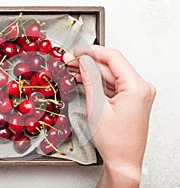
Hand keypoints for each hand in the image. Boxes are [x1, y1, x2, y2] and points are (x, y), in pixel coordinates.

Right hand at [63, 45, 155, 186]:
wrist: (123, 161)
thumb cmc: (114, 141)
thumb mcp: (97, 107)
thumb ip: (90, 80)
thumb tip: (83, 62)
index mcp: (137, 87)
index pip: (113, 57)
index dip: (92, 51)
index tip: (77, 51)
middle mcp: (141, 88)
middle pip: (111, 67)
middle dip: (89, 63)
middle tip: (70, 61)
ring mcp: (137, 94)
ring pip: (111, 75)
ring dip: (92, 73)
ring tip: (73, 71)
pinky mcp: (132, 99)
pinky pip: (114, 85)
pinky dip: (99, 83)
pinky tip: (85, 81)